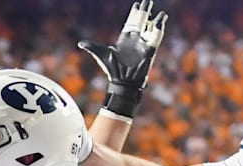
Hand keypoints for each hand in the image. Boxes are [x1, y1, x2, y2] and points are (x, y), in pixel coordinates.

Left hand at [77, 1, 167, 117]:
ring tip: (161, 13)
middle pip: (141, 22)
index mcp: (124, 38)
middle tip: (147, 1)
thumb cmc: (112, 68)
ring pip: (151, 29)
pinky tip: (162, 20)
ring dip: (156, 20)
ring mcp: (143, 44)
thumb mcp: (101, 54)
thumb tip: (80, 44)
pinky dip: (159, 28)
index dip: (134, 13)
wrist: (122, 80)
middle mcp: (135, 40)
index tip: (137, 4)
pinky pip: (157, 37)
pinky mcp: (150, 49)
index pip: (131, 22)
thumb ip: (91, 47)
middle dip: (144, 11)